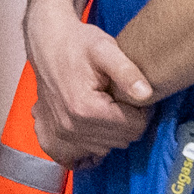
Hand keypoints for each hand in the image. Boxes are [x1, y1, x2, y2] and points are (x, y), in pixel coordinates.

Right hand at [26, 0, 154, 164]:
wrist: (47, 43)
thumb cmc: (77, 43)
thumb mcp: (105, 49)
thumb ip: (127, 71)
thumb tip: (147, 94)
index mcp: (86, 109)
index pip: (135, 126)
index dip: (142, 109)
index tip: (134, 91)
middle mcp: (72, 127)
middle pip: (123, 138)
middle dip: (129, 120)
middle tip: (121, 95)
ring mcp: (62, 133)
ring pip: (109, 145)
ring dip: (115, 129)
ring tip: (108, 102)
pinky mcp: (57, 135)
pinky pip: (91, 150)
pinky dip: (99, 137)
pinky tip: (98, 117)